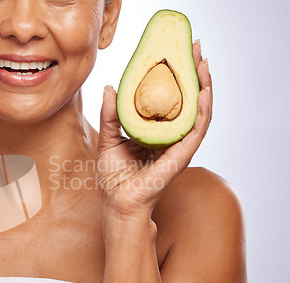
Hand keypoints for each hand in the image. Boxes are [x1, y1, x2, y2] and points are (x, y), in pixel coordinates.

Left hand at [97, 41, 211, 218]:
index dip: (176, 77)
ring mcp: (178, 147)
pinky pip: (196, 131)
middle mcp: (171, 137)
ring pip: (199, 113)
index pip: (172, 100)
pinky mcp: (181, 157)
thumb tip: (110, 86)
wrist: (117, 203)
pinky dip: (203, 112)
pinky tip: (204, 93)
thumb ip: (110, 114)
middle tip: (195, 49)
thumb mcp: (109, 138)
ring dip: (204, 87)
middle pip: (188, 101)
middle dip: (194, 74)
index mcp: (156, 132)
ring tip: (203, 64)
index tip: (175, 53)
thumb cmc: (114, 176)